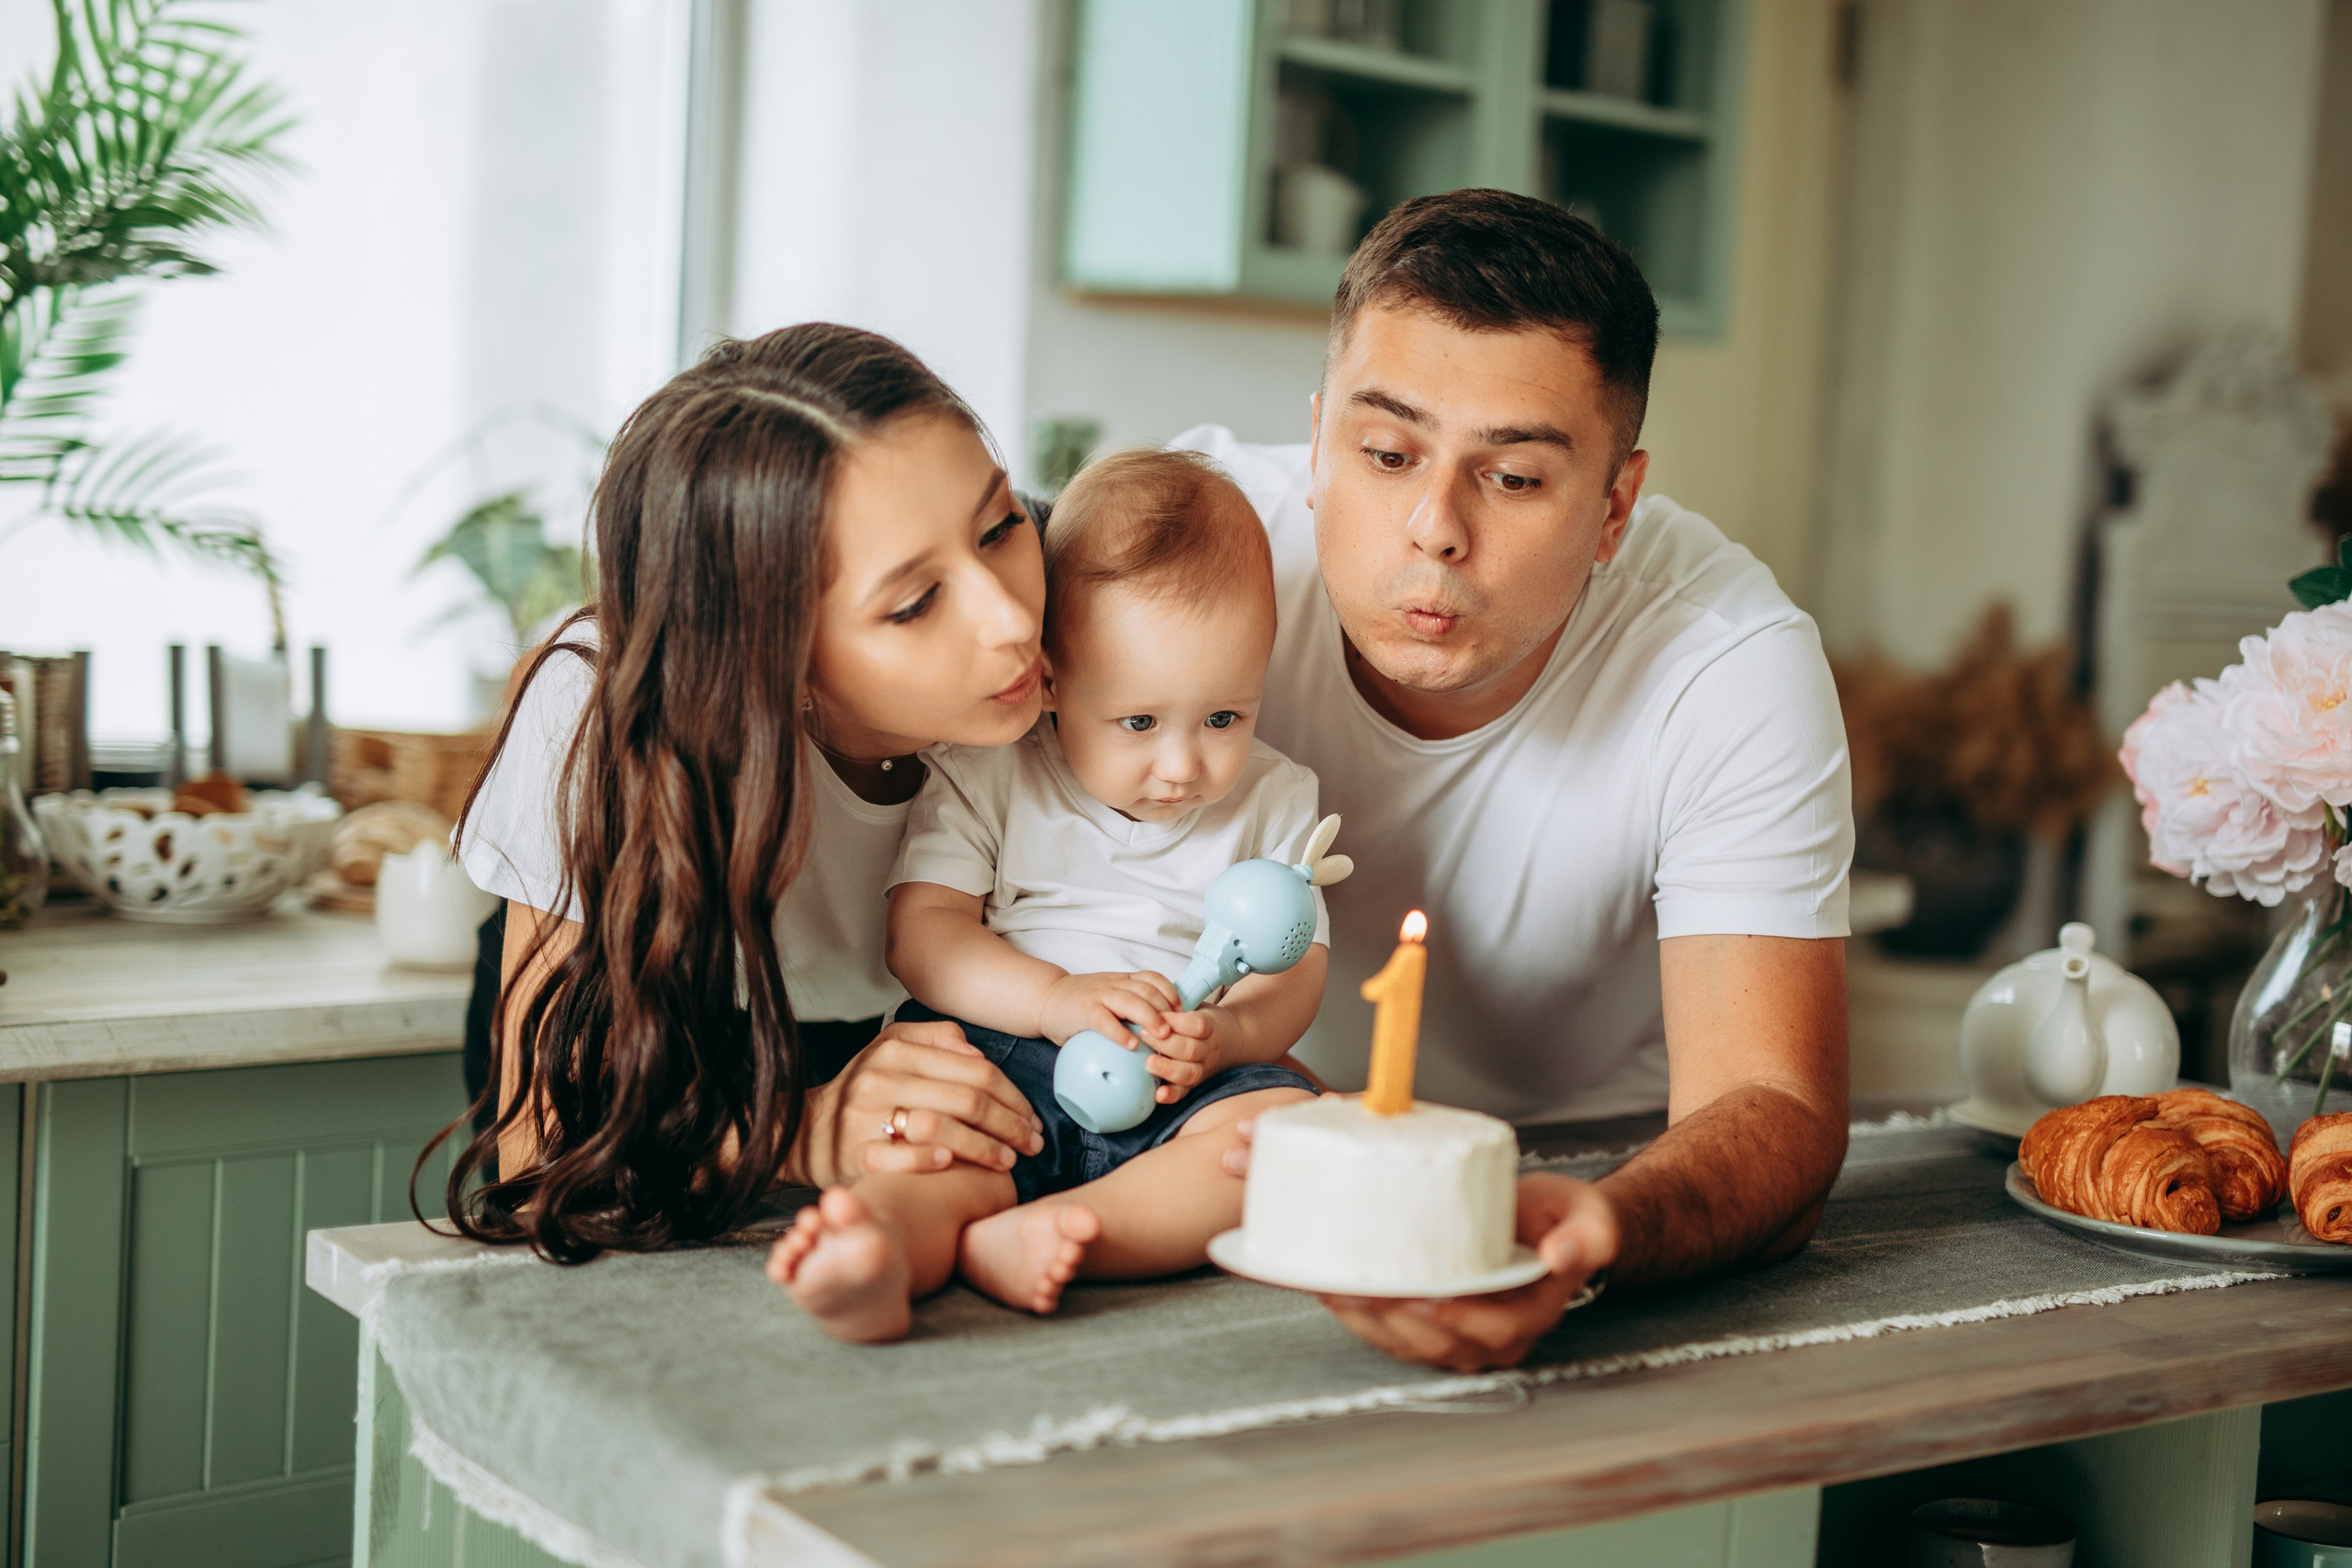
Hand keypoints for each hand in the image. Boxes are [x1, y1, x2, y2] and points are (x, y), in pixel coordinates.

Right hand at [797, 1019, 1044, 1186]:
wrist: (808, 1131)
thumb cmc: (864, 1089)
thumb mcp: (891, 1047)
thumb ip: (936, 1038)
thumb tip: (977, 1050)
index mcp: (897, 1049)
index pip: (976, 1069)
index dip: (1013, 1096)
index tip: (1032, 1118)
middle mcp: (882, 1078)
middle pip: (967, 1100)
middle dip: (1010, 1125)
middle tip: (1032, 1144)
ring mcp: (867, 1117)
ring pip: (943, 1128)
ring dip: (984, 1148)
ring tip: (1008, 1161)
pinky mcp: (857, 1153)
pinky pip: (904, 1157)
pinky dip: (933, 1160)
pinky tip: (954, 1165)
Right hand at [1039, 971, 1180, 1047]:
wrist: (1046, 998)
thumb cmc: (1082, 1003)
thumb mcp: (1109, 997)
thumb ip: (1129, 1009)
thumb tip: (1160, 1034)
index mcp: (1122, 981)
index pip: (1153, 978)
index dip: (1171, 992)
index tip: (1183, 1011)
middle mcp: (1113, 984)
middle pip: (1147, 990)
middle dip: (1166, 1009)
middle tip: (1177, 1029)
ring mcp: (1099, 996)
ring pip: (1130, 1001)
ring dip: (1149, 1018)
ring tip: (1161, 1036)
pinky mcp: (1083, 1011)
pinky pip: (1104, 1020)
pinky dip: (1119, 1033)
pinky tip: (1130, 1045)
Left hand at [1144, 1005, 1241, 1103]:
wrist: (1232, 1040)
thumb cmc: (1205, 1021)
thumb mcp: (1197, 1007)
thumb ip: (1178, 1006)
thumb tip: (1147, 1001)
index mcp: (1210, 1027)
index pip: (1196, 1025)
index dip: (1175, 1021)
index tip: (1156, 1014)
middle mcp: (1208, 1050)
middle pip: (1191, 1049)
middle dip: (1165, 1043)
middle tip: (1143, 1034)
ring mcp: (1202, 1068)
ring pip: (1189, 1072)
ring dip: (1167, 1068)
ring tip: (1148, 1062)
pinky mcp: (1194, 1084)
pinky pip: (1184, 1092)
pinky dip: (1171, 1095)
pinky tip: (1158, 1095)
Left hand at [1315, 1174, 1619, 1371]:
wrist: (1548, 1222)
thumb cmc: (1566, 1217)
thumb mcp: (1588, 1217)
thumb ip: (1587, 1236)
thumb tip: (1562, 1254)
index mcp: (1536, 1312)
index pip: (1499, 1329)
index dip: (1464, 1320)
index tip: (1433, 1299)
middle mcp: (1498, 1335)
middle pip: (1444, 1342)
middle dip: (1401, 1321)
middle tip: (1367, 1290)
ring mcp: (1463, 1336)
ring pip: (1412, 1344)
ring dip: (1371, 1323)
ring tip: (1340, 1290)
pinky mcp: (1433, 1325)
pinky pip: (1394, 1333)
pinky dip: (1361, 1317)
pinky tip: (1334, 1290)